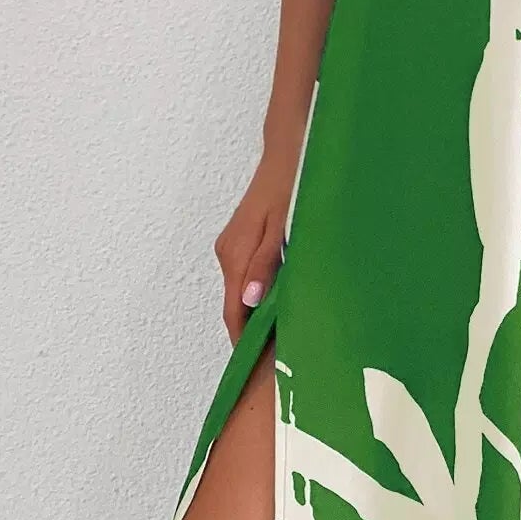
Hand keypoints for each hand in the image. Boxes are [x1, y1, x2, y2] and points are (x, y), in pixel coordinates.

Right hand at [213, 150, 295, 340]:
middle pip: (237, 305)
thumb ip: (266, 264)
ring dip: (257, 312)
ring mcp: (232, 246)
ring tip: (283, 335)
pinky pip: (246, 275)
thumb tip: (250, 301)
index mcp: (235, 255)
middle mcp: (227, 253)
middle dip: (253, 332)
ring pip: (242, 290)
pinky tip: (279, 299)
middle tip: (281, 359)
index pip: (234, 312)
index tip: (261, 369)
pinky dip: (259, 292)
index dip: (245, 342)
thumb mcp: (285, 227)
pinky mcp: (241, 239)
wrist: (289, 150)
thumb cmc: (292, 186)